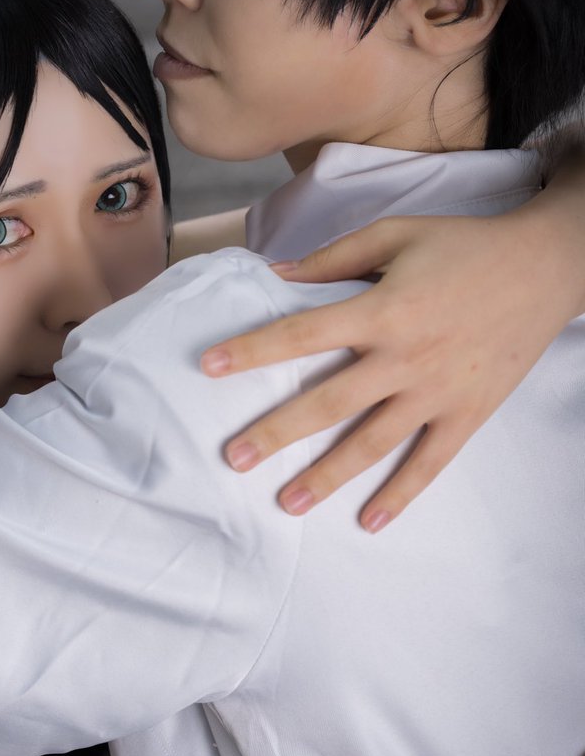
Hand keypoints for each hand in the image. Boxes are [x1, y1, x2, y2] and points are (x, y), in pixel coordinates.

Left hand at [201, 185, 583, 530]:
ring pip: (372, 443)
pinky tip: (369, 522)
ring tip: (285, 503)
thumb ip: (334, 258)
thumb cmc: (465, 246)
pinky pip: (429, 464)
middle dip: (277, 432)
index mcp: (383, 308)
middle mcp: (406, 357)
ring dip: (327, 476)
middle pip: (329, 402)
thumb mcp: (397, 233)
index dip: (254, 350)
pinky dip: (400, 495)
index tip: (209, 366)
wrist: (546, 268)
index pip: (304, 333)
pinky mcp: (467, 414)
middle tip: (235, 458)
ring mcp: (438, 392)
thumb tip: (276, 274)